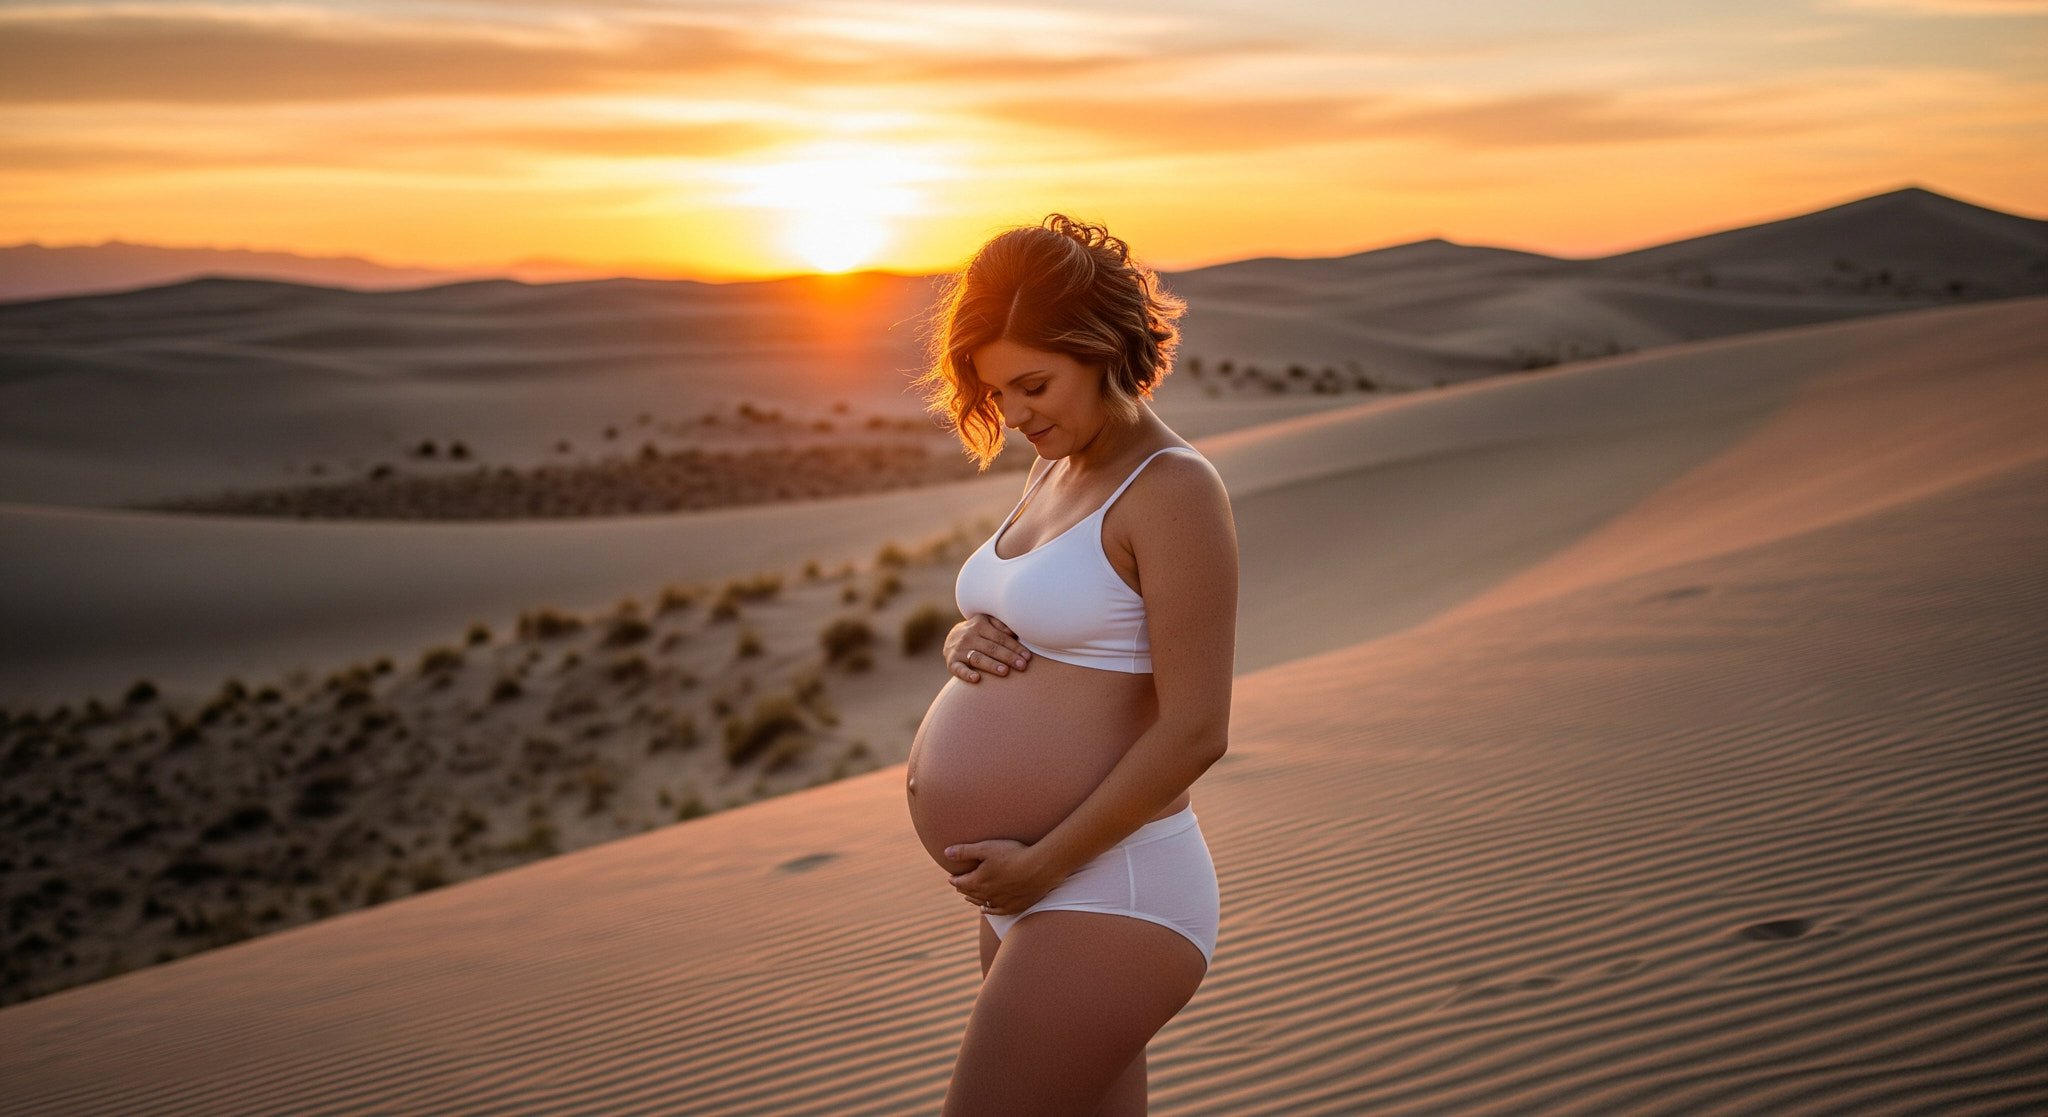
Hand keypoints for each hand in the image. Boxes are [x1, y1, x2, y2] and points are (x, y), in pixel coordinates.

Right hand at [943, 613, 1031, 682]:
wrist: (952, 638)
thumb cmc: (979, 633)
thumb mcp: (988, 623)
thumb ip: (1002, 626)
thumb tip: (1017, 633)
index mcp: (980, 624)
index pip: (1001, 637)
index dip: (1015, 647)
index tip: (1028, 657)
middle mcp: (969, 636)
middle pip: (991, 648)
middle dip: (1008, 657)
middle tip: (1022, 666)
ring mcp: (959, 649)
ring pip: (978, 658)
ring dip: (992, 665)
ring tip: (1005, 672)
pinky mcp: (952, 662)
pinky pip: (959, 669)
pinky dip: (966, 674)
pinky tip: (976, 679)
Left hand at [944, 839, 1061, 915]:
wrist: (1040, 868)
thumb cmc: (1013, 854)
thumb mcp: (986, 848)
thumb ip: (965, 851)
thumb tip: (946, 853)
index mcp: (978, 881)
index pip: (961, 882)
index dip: (954, 879)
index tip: (951, 877)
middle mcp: (987, 895)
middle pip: (970, 892)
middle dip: (962, 888)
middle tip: (958, 885)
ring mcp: (1000, 902)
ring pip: (981, 902)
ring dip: (973, 899)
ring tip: (967, 896)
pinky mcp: (1014, 906)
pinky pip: (996, 911)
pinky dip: (988, 910)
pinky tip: (984, 910)